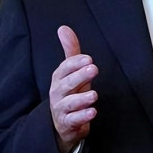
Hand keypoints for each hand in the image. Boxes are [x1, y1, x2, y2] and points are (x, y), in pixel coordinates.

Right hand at [49, 25, 98, 152]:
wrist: (61, 123)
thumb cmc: (69, 93)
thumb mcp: (70, 72)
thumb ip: (70, 51)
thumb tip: (63, 28)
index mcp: (59, 78)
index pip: (64, 68)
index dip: (75, 63)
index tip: (88, 59)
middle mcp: (58, 93)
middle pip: (67, 84)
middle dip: (80, 76)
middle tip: (94, 69)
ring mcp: (61, 108)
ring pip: (70, 103)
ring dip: (82, 98)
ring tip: (94, 95)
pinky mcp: (67, 123)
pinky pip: (74, 120)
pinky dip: (82, 117)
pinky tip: (92, 112)